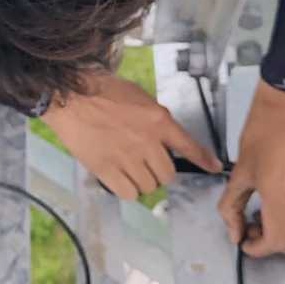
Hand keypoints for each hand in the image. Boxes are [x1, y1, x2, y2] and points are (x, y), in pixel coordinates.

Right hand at [47, 70, 221, 198]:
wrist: (70, 96)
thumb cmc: (102, 91)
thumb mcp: (139, 97)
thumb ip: (155, 119)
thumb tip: (166, 138)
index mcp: (158, 120)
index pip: (189, 146)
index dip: (204, 160)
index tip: (214, 168)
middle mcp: (148, 141)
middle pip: (168, 175)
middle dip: (160, 172)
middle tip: (147, 164)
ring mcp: (127, 157)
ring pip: (149, 186)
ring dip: (143, 181)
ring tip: (130, 169)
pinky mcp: (107, 169)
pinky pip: (129, 193)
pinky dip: (127, 189)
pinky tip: (120, 178)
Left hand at [220, 81, 284, 256]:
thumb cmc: (264, 129)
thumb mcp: (241, 169)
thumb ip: (232, 205)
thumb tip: (234, 232)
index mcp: (280, 193)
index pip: (275, 241)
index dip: (258, 249)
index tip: (245, 242)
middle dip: (270, 242)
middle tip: (252, 226)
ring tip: (267, 214)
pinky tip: (284, 204)